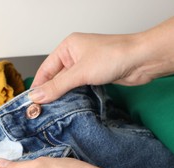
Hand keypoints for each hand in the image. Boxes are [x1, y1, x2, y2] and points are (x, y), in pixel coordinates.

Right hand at [29, 32, 159, 102]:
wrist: (142, 60)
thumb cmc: (114, 56)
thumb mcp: (80, 72)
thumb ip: (58, 86)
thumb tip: (37, 96)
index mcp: (68, 47)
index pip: (46, 69)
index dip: (39, 86)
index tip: (31, 103)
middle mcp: (75, 56)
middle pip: (56, 78)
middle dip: (51, 94)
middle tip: (42, 112)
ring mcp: (86, 67)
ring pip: (69, 85)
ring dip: (64, 97)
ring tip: (54, 113)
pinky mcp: (96, 77)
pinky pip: (80, 88)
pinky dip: (75, 97)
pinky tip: (71, 108)